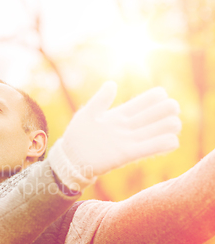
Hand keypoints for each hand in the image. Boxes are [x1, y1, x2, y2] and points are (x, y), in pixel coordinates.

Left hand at [48, 81, 180, 189]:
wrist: (70, 159)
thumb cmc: (76, 135)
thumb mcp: (87, 114)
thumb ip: (100, 100)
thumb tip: (112, 84)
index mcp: (120, 114)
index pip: (144, 102)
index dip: (156, 96)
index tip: (162, 94)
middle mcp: (128, 127)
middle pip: (156, 114)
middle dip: (168, 109)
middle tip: (172, 110)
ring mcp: (128, 141)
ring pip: (157, 131)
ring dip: (169, 126)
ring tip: (174, 124)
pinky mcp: (126, 155)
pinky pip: (148, 149)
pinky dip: (162, 145)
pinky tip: (172, 141)